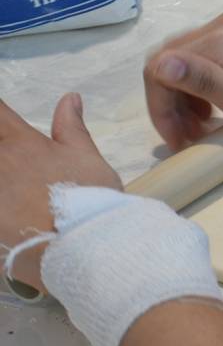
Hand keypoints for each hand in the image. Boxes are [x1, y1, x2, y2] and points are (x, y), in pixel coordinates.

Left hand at [0, 94, 121, 291]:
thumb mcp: (88, 160)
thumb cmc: (91, 200)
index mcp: (21, 143)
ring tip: (13, 192)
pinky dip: (0, 207)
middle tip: (16, 169)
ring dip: (3, 181)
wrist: (86, 248)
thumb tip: (70, 97)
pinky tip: (8, 216)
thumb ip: (72, 128)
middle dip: (2, 152)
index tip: (4, 122)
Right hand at [144, 9, 222, 150]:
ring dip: (187, 90)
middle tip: (189, 137)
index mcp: (221, 42)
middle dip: (171, 100)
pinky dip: (207, 77)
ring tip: (203, 127)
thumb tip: (161, 64)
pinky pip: (214, 50)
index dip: (160, 107)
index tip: (179, 140)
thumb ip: (204, 83)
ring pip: (191, 53)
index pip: (160, 68)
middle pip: (172, 57)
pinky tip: (220, 104)